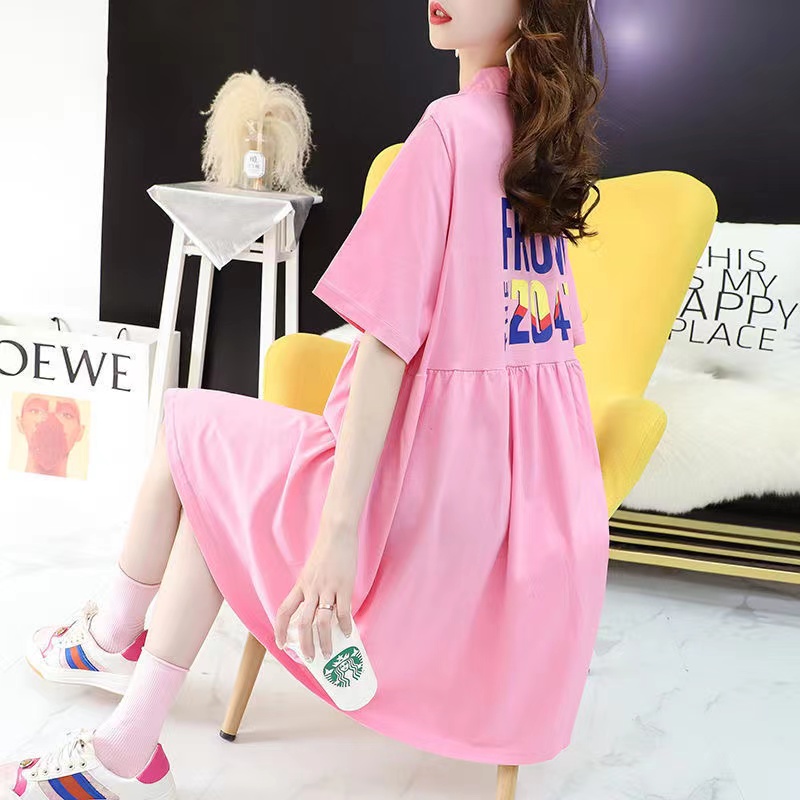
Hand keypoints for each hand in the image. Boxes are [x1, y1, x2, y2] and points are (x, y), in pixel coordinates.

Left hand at [274, 523, 356, 661]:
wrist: (337, 533)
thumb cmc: (326, 551)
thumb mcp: (311, 571)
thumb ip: (311, 590)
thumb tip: (316, 610)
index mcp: (301, 586)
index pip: (284, 611)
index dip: (280, 630)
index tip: (282, 645)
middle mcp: (311, 589)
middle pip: (303, 623)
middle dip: (305, 645)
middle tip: (309, 659)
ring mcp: (327, 588)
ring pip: (322, 622)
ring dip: (324, 641)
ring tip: (328, 653)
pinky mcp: (343, 586)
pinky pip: (342, 611)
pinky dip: (344, 626)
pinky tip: (347, 633)